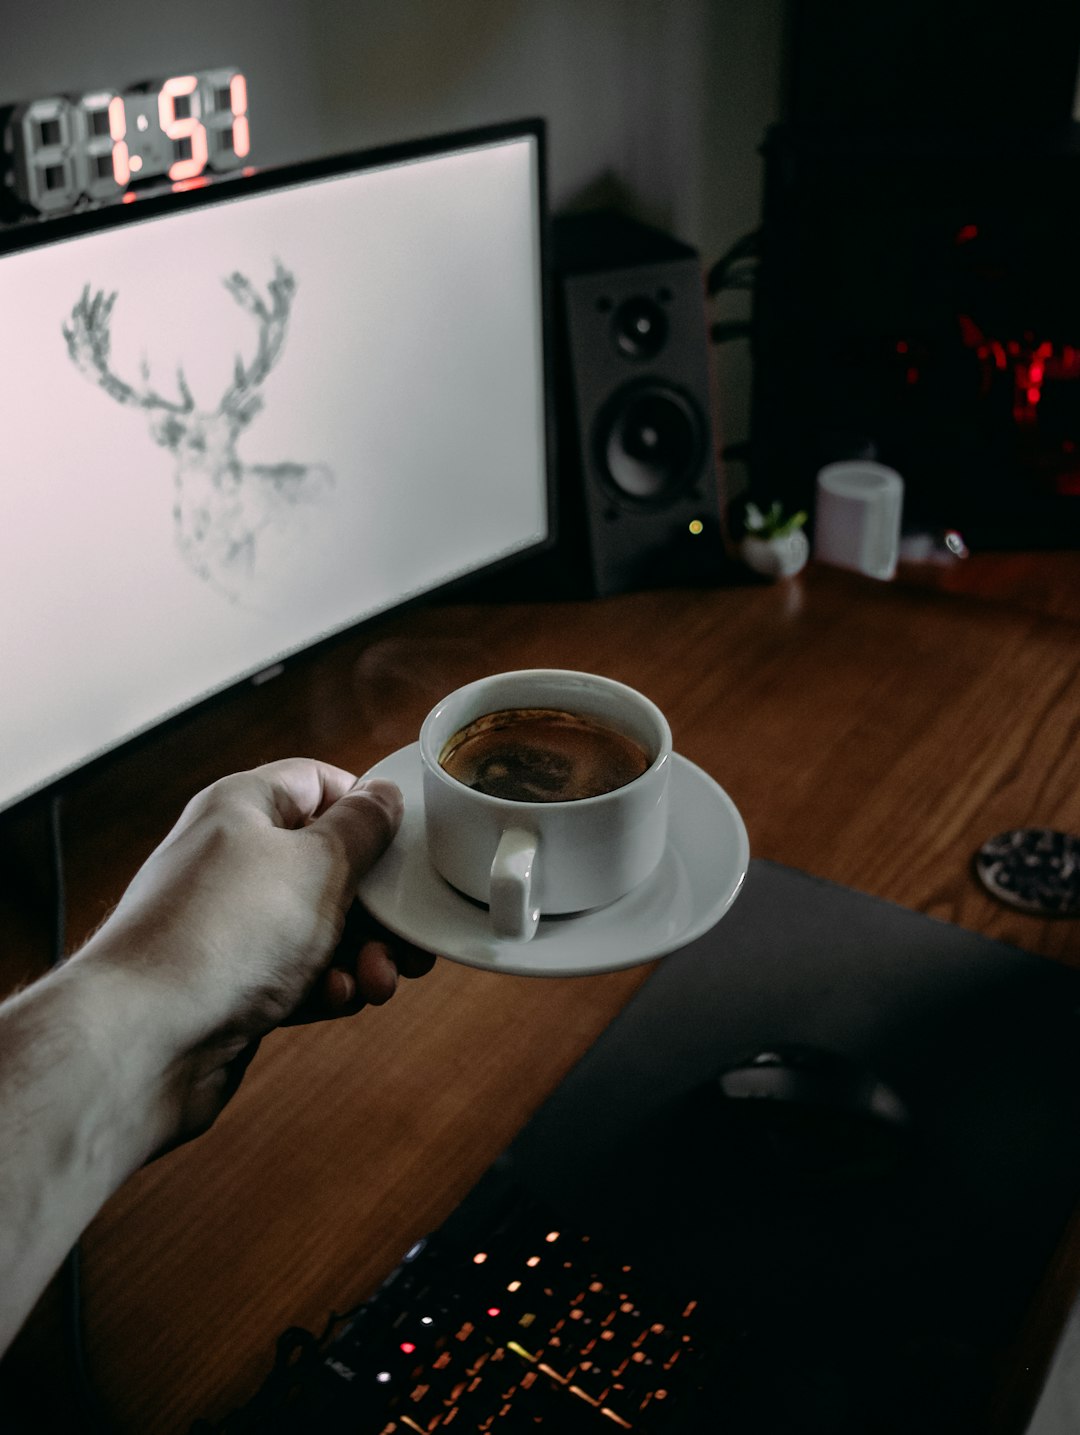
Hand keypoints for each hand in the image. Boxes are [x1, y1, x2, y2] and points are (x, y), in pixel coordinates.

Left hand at [76, 758, 433, 1144]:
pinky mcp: (231, 983)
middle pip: (328, 864)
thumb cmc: (223, 937)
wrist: (144, 1040)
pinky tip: (333, 1000)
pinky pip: (297, 974)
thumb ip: (361, 828)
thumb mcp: (317, 864)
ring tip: (376, 980)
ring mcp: (229, 924)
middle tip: (407, 937)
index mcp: (243, 808)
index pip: (317, 783)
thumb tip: (382, 796)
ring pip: (320, 926)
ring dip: (360, 954)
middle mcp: (232, 859)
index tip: (403, 843)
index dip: (365, 809)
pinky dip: (325, 986)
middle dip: (376, 905)